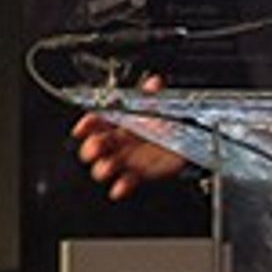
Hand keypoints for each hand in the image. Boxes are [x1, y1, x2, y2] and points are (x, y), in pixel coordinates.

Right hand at [73, 93, 190, 193]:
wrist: (189, 139)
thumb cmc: (169, 120)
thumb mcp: (161, 103)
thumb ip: (153, 94)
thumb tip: (153, 82)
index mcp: (120, 121)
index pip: (96, 122)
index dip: (87, 125)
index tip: (81, 128)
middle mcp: (120, 141)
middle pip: (96, 145)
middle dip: (92, 147)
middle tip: (96, 147)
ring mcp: (128, 159)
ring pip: (106, 165)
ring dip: (103, 168)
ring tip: (107, 166)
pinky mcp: (139, 174)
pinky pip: (126, 182)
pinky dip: (121, 187)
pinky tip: (119, 188)